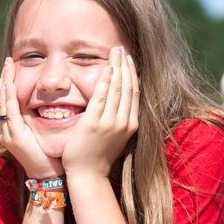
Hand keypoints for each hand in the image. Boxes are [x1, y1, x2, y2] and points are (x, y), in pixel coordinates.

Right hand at [0, 58, 62, 178]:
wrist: (48, 177)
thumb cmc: (50, 156)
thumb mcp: (41, 133)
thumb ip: (39, 117)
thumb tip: (50, 101)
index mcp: (11, 128)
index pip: (7, 100)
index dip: (8, 82)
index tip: (12, 66)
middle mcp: (5, 129)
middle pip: (1, 97)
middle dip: (5, 77)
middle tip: (8, 60)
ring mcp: (8, 133)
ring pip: (3, 102)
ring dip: (6, 82)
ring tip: (8, 66)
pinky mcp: (14, 137)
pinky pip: (9, 113)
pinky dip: (9, 97)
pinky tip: (11, 85)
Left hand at [62, 47, 139, 179]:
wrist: (88, 175)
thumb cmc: (99, 156)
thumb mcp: (116, 136)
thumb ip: (118, 119)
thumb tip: (118, 103)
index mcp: (131, 125)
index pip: (135, 93)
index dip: (132, 74)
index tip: (129, 59)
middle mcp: (124, 122)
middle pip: (128, 87)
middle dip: (126, 65)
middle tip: (121, 49)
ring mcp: (110, 123)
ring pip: (118, 89)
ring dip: (117, 67)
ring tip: (115, 52)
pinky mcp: (94, 123)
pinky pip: (102, 97)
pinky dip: (106, 81)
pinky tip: (106, 68)